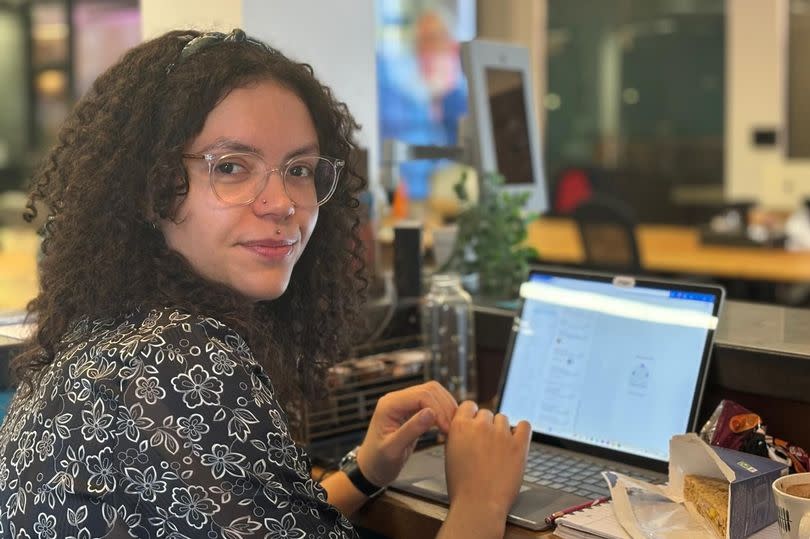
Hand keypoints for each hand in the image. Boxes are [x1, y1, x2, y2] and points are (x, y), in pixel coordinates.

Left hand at [357, 381, 456, 487]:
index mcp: (389, 405)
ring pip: (433, 394)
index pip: (422, 395)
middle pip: (430, 389)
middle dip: (445, 407)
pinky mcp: (411, 410)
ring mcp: (404, 403)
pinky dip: (442, 412)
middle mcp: (397, 399)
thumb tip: (431, 413)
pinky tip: (446, 426)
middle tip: (452, 428)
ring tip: (451, 427)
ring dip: (446, 408)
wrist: (371, 468)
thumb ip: (411, 430)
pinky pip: (432, 403)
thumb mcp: (393, 450)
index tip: (447, 429)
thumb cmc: (378, 461)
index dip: (439, 409)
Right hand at [444, 401, 530, 521]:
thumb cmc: (462, 485)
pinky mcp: (519, 445)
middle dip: (486, 425)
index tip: (474, 425)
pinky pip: (524, 425)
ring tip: (499, 447)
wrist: (478, 505)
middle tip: (486, 443)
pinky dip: (521, 429)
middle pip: (487, 413)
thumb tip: (467, 426)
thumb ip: (459, 434)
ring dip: (501, 429)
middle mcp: (481, 426)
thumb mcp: (450, 453)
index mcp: (460, 426)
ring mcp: (501, 434)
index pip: (469, 405)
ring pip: (503, 418)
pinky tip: (517, 438)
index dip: (471, 415)